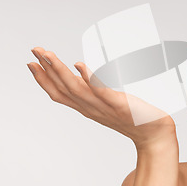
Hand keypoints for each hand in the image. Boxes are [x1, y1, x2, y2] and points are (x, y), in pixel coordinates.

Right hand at [27, 47, 176, 148]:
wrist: (155, 135)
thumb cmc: (134, 118)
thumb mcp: (108, 104)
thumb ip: (96, 91)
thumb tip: (84, 74)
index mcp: (88, 108)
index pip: (60, 94)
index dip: (44, 80)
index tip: (31, 63)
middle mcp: (91, 108)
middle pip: (63, 88)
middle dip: (46, 69)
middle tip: (35, 50)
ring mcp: (104, 107)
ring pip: (76, 88)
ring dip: (61, 70)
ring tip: (48, 54)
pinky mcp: (119, 104)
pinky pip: (101, 91)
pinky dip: (89, 78)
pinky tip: (79, 65)